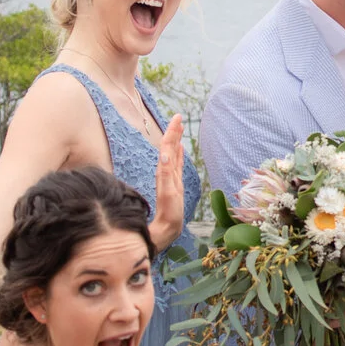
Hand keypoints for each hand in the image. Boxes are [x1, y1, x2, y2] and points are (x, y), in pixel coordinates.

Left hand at [153, 115, 188, 246]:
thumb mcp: (168, 192)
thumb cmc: (169, 213)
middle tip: (179, 117)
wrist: (167, 228)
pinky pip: (176, 164)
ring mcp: (170, 177)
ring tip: (179, 128)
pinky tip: (179, 149)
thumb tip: (165, 153)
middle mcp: (165, 171)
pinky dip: (177, 154)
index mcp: (164, 171)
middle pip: (169, 146)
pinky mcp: (174, 182)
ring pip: (172, 153)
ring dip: (175, 140)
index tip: (177, 117)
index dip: (172, 131)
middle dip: (174, 131)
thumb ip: (166, 173)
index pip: (167, 146)